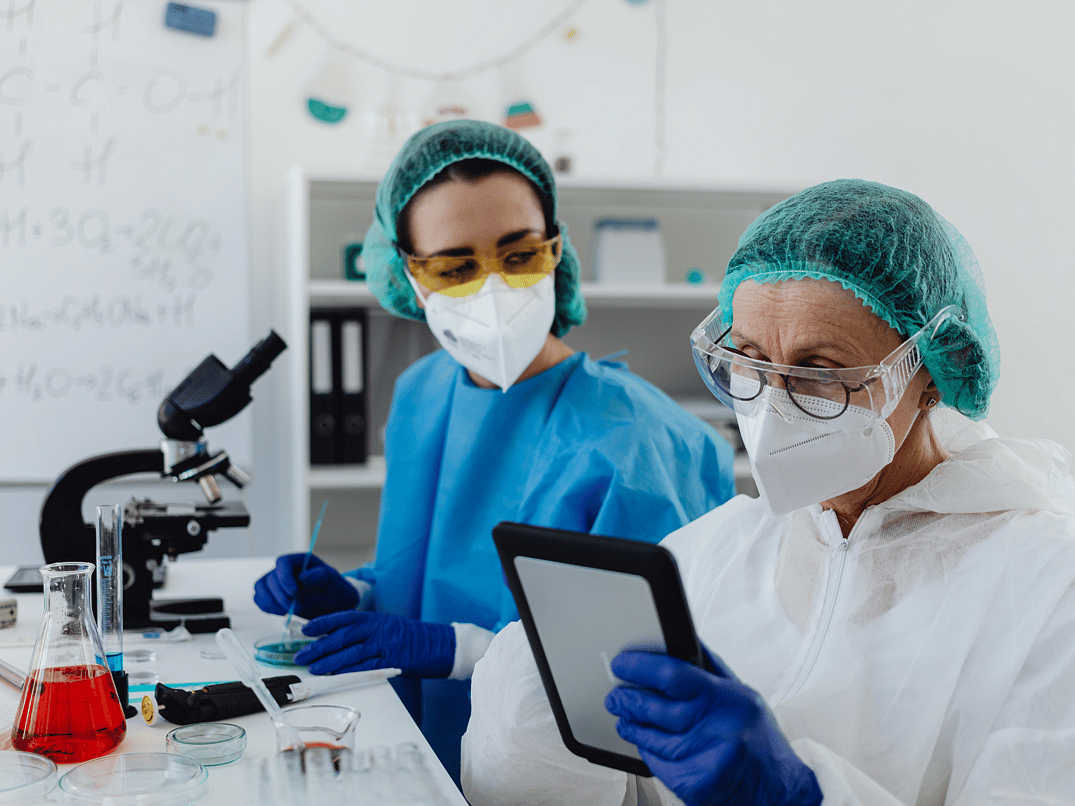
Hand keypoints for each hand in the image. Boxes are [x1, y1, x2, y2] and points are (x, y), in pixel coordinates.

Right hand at [252, 553, 357, 618]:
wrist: (335, 604)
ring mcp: (277, 582)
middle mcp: (287, 569)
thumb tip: (302, 577)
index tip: (294, 593)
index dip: (285, 578)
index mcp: (301, 561)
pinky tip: (282, 612)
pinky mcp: (272, 594)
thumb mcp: (335, 582)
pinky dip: (267, 607)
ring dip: (272, 603)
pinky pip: (259, 598)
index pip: (283, 562)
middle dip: (281, 596)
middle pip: (270, 578)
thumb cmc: (336, 590)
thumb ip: (322, 576)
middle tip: (296, 607)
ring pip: (260, 588)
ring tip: (288, 610)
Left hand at [294, 611, 454, 678]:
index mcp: (374, 618)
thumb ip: (364, 631)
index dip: (322, 623)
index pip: (343, 618)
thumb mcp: (386, 625)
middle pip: (342, 637)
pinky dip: (348, 671)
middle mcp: (377, 629)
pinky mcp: (391, 661)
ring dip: (329, 661)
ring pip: (350, 653)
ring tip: (313, 667)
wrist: (438, 644)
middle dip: (319, 647)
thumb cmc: (411, 637)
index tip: (305, 630)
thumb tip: (335, 641)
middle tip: (301, 655)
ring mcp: (384, 645)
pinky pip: (365, 667)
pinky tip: (335, 674)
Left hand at [605, 649, 821, 805]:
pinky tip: (643, 743)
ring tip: (624, 718)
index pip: (673, 674)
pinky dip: (647, 752)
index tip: (622, 664)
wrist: (781, 793)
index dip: (640, 667)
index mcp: (730, 698)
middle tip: (615, 695)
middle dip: (627, 699)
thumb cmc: (760, 741)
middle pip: (656, 707)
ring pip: (652, 738)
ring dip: (631, 726)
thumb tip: (682, 639)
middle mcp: (720, 728)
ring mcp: (708, 759)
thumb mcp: (744, 697)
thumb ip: (711, 669)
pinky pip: (658, 764)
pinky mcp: (697, 785)